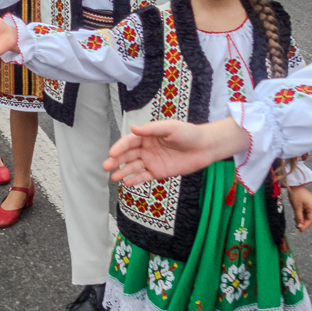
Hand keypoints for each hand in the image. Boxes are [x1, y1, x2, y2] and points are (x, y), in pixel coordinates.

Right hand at [104, 118, 247, 185]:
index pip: (130, 141)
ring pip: (134, 167)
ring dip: (123, 171)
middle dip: (116, 160)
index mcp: (148, 136)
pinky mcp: (159, 172)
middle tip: (106, 166)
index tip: (112, 153)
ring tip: (114, 178)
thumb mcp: (170, 128)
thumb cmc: (189, 133)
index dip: (120, 147)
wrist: (205, 147)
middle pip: (128, 155)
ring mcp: (152, 160)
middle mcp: (147, 148)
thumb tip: (133, 128)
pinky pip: (144, 176)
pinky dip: (135, 179)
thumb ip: (152, 130)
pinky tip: (127, 182)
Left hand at [287, 184, 311, 231]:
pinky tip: (296, 217)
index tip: (300, 230)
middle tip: (297, 228)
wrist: (294, 183)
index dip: (306, 225)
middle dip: (303, 223)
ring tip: (296, 223)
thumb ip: (299, 217)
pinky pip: (304, 210)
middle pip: (309, 217)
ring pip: (306, 214)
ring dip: (301, 219)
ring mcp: (309, 203)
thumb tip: (300, 226)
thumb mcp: (297, 207)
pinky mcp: (305, 202)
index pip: (311, 219)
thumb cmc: (296, 194)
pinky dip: (300, 215)